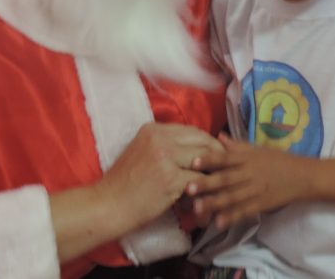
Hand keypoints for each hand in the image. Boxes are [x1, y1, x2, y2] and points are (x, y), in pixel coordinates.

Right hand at [96, 123, 223, 232]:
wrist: (108, 204)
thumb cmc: (124, 183)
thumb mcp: (141, 152)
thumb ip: (165, 146)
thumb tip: (194, 149)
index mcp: (153, 129)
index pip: (192, 130)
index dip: (208, 142)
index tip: (217, 154)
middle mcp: (160, 138)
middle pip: (202, 140)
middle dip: (218, 155)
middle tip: (226, 168)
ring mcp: (166, 157)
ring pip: (205, 159)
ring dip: (214, 172)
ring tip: (222, 182)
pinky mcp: (171, 178)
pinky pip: (200, 180)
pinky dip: (206, 190)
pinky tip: (208, 198)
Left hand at [186, 134, 307, 228]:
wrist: (303, 176)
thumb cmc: (278, 161)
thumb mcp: (258, 149)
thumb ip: (236, 145)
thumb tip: (217, 135)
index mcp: (248, 158)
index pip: (226, 158)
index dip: (210, 159)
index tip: (194, 162)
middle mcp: (250, 173)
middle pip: (226, 179)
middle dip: (207, 184)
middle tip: (188, 189)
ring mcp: (256, 190)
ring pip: (233, 197)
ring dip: (214, 203)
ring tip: (198, 209)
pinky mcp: (261, 204)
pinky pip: (245, 211)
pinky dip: (232, 217)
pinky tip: (219, 223)